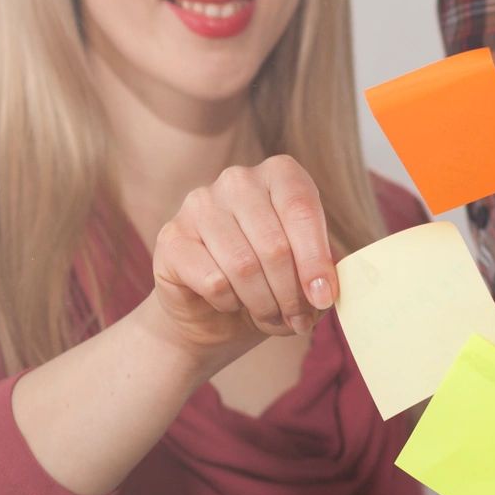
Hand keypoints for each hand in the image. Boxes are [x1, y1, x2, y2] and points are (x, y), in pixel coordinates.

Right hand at [142, 155, 336, 364]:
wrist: (210, 315)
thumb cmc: (267, 286)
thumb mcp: (305, 277)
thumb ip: (321, 275)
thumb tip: (322, 291)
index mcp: (278, 174)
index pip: (302, 209)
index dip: (317, 261)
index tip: (323, 298)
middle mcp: (237, 180)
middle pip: (275, 245)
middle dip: (291, 294)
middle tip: (297, 321)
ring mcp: (199, 205)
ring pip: (243, 266)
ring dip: (263, 304)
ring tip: (268, 316)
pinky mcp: (171, 237)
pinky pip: (213, 280)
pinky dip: (229, 303)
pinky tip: (229, 302)